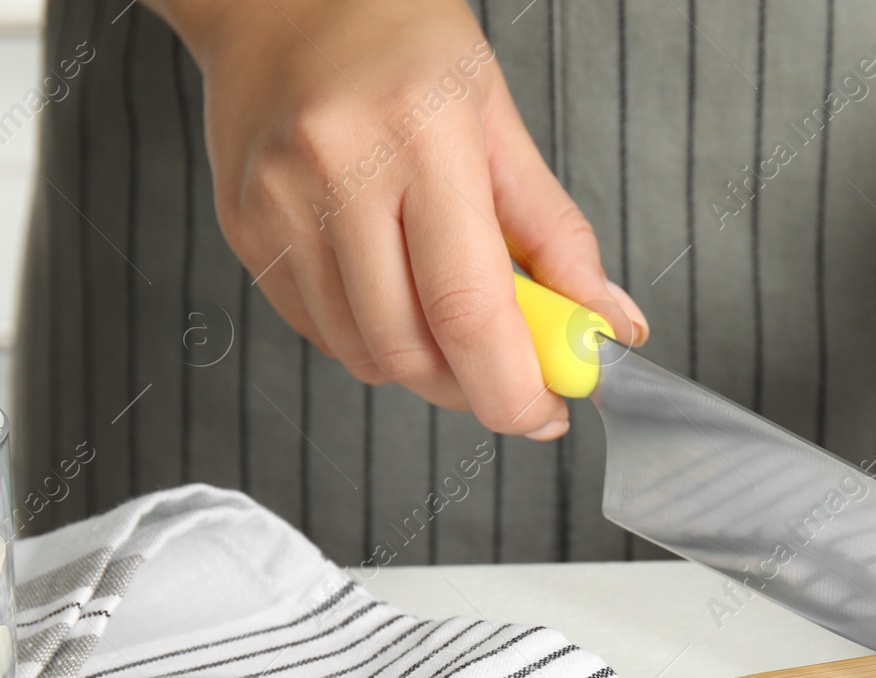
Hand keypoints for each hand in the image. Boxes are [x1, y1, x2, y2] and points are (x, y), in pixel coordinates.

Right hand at [161, 0, 644, 438]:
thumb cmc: (399, 42)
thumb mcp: (500, 120)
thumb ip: (557, 235)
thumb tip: (606, 324)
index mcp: (421, 136)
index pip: (469, 307)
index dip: (515, 386)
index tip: (550, 411)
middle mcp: (338, 171)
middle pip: (411, 349)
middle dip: (476, 388)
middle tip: (515, 374)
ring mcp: (278, 205)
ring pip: (364, 355)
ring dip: (426, 368)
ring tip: (455, 320)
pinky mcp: (243, 230)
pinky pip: (321, 332)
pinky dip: (374, 341)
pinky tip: (397, 294)